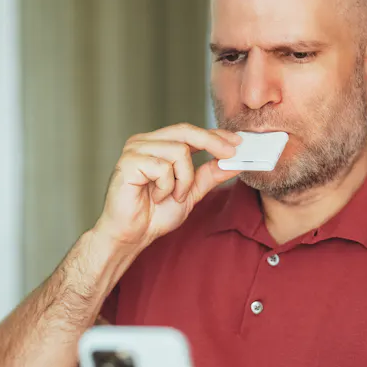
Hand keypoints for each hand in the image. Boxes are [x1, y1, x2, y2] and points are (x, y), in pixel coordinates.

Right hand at [92, 124, 241, 251]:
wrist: (132, 235)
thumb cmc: (154, 214)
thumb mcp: (190, 192)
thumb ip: (209, 175)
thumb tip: (233, 161)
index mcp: (158, 145)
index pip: (190, 131)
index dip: (215, 135)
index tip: (238, 142)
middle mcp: (145, 142)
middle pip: (185, 131)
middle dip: (212, 142)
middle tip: (230, 154)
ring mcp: (134, 150)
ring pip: (178, 151)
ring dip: (183, 179)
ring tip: (173, 196)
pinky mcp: (128, 162)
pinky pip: (163, 168)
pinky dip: (166, 187)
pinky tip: (156, 197)